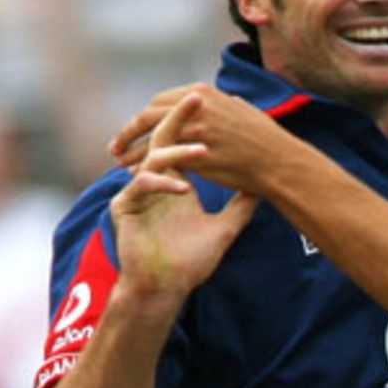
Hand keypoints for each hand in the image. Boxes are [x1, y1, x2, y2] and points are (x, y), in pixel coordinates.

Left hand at [109, 83, 285, 192]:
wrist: (279, 163)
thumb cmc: (268, 140)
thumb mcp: (244, 110)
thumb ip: (225, 104)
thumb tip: (222, 100)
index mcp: (204, 94)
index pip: (161, 101)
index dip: (145, 117)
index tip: (137, 129)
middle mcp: (194, 107)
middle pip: (148, 115)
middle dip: (129, 131)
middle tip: (116, 147)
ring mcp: (194, 129)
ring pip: (151, 137)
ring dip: (133, 150)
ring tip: (122, 163)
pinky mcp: (194, 153)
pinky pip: (161, 157)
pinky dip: (146, 165)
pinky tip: (140, 175)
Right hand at [110, 96, 257, 306]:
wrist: (167, 288)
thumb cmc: (192, 261)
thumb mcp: (225, 229)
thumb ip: (241, 207)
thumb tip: (264, 189)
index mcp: (175, 182)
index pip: (183, 144)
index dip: (198, 126)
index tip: (217, 106)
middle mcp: (154, 182)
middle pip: (163, 139)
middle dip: (179, 118)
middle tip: (198, 100)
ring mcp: (137, 192)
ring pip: (154, 160)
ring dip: (179, 154)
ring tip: (205, 152)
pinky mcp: (123, 206)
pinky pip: (141, 186)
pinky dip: (163, 184)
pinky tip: (184, 189)